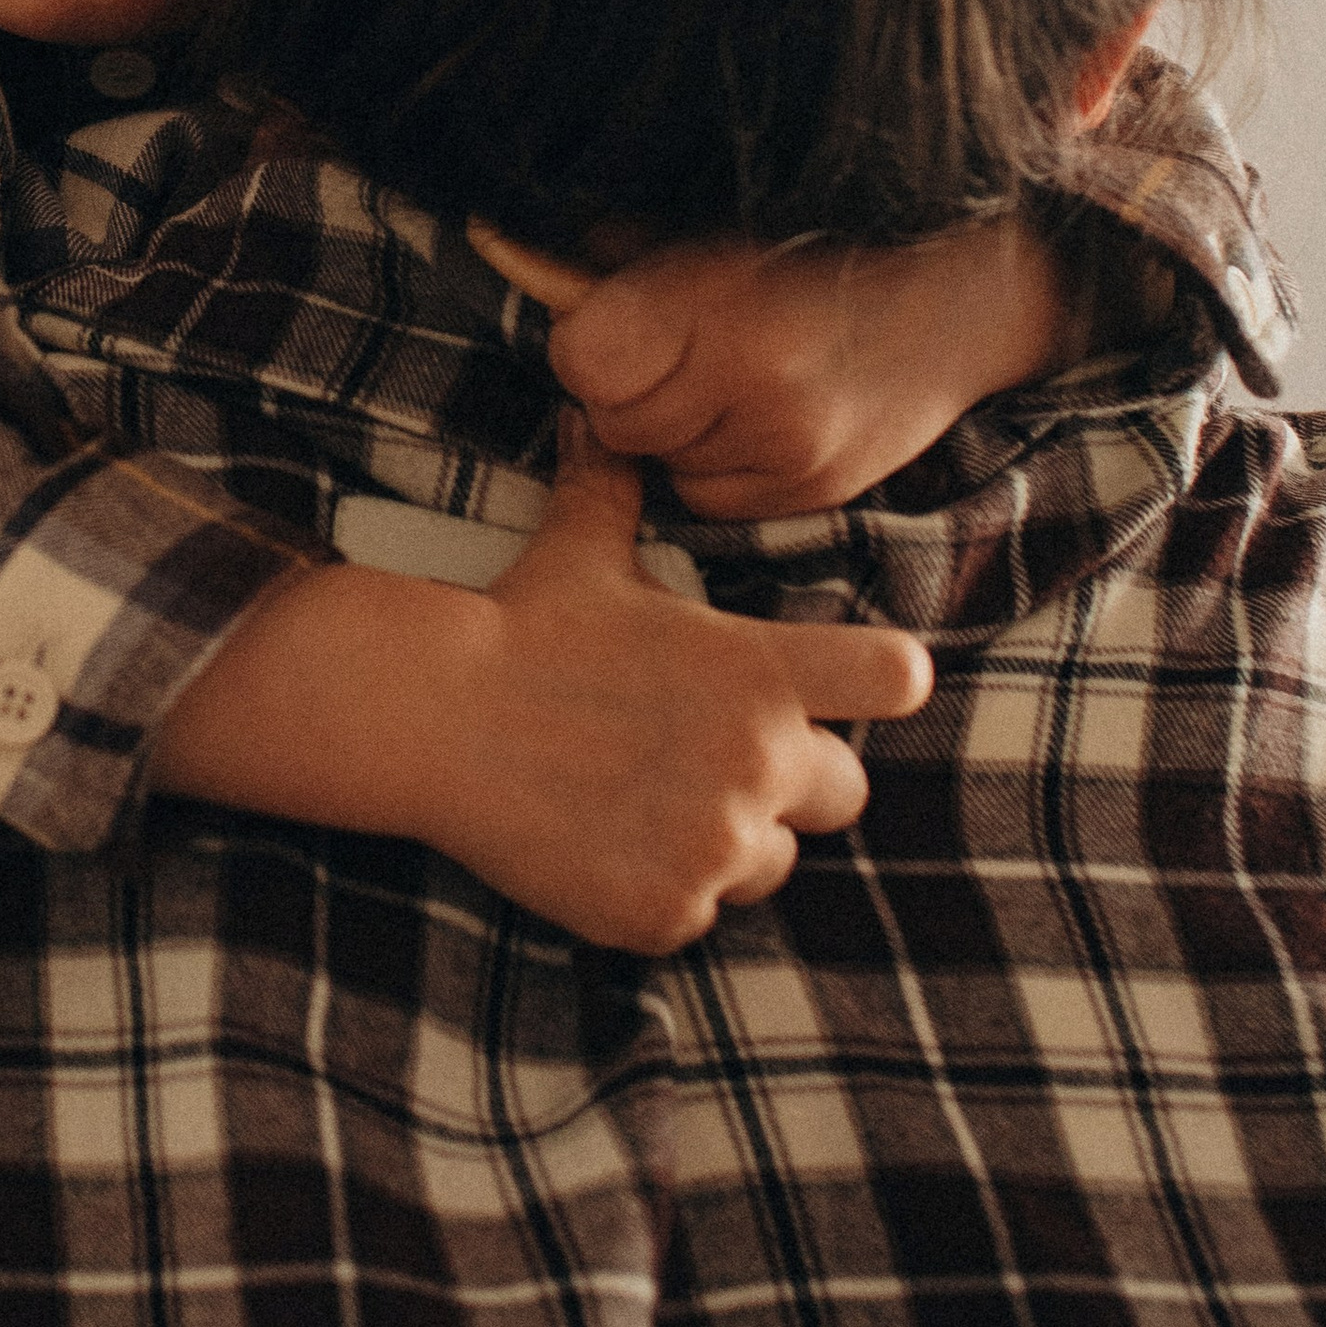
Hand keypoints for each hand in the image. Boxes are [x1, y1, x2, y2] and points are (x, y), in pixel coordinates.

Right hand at [147, 419, 932, 953]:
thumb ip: (616, 485)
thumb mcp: (582, 547)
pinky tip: (602, 843)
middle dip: (789, 778)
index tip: (840, 685)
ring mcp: (713, 842)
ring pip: (770, 860)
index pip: (895, 678)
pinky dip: (660, 890)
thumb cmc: (516, 625)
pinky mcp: (663, 909)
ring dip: (727, 839)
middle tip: (706, 756)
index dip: (879, 680)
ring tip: (643, 798)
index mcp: (758, 670)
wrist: (430, 716)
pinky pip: (697, 912)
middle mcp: (755, 759)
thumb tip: (597, 414)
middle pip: (845, 790)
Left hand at [471, 212, 1070, 521]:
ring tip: (724, 375)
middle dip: (626, 386)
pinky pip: (708, 498)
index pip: (582, 355)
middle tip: (675, 345)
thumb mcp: (718, 226)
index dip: (587, 340)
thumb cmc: (822, 245)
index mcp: (723, 301)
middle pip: (614, 417)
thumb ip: (618, 250)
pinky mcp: (816, 490)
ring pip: (658, 463)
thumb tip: (498, 239)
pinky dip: (713, 463)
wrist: (964, 295)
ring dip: (671, 428)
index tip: (614, 319)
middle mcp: (757, 383)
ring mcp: (791, 447)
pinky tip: (754, 415)